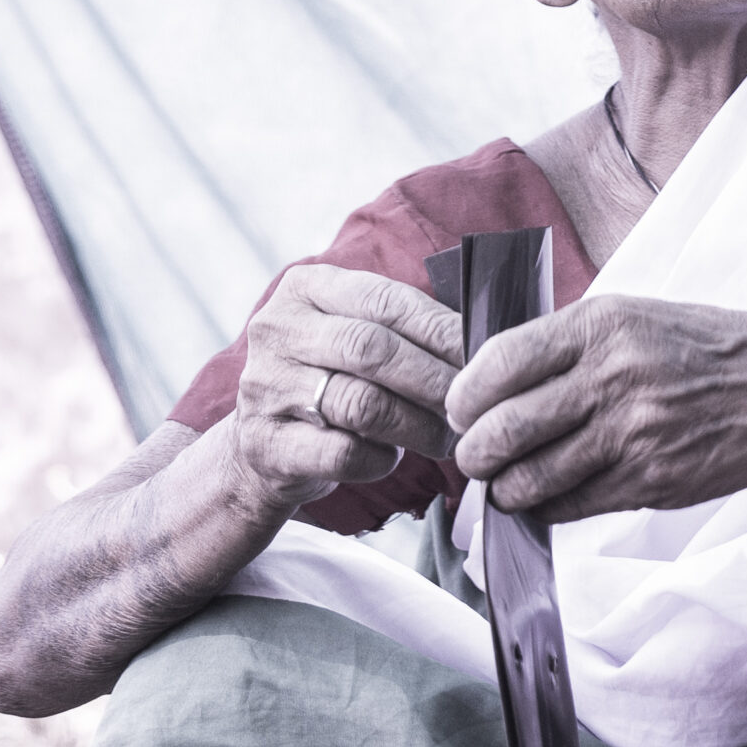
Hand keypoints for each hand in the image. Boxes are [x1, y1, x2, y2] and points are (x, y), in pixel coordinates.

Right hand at [231, 264, 463, 509]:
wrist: (263, 447)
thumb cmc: (331, 379)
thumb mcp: (354, 335)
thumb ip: (404, 328)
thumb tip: (483, 339)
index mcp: (306, 288)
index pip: (385, 300)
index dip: (440, 330)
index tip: (483, 356)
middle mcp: (277, 330)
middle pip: (372, 350)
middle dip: (434, 379)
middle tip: (472, 404)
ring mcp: (264, 387)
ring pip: (362, 404)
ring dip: (418, 425)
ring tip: (448, 437)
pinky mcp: (265, 444)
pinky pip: (342, 453)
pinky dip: (380, 458)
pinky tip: (392, 456)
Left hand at [447, 296, 746, 520]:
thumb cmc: (706, 349)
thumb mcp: (636, 317)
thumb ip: (568, 346)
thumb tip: (491, 384)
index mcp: (602, 326)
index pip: (497, 364)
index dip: (464, 395)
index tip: (462, 409)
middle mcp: (612, 378)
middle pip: (503, 429)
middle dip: (474, 452)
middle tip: (475, 456)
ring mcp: (633, 435)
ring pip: (529, 479)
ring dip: (505, 488)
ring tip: (508, 483)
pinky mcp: (651, 481)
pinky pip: (570, 506)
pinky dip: (546, 507)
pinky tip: (550, 495)